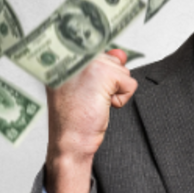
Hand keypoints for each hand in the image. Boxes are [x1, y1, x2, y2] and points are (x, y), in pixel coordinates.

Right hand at [45, 49, 137, 192]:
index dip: (100, 73)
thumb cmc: (72, 117)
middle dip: (108, 83)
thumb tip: (121, 54)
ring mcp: (88, 62)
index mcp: (64, 56)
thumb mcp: (86, 85)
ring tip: (92, 102)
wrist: (69, 141)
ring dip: (113, 91)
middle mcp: (74, 55)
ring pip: (122, 71)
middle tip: (88, 98)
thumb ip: (102, 65)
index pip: (98, 51)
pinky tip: (101, 106)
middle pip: (112, 61)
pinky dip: (121, 99)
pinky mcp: (103, 74)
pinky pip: (129, 83)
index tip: (87, 90)